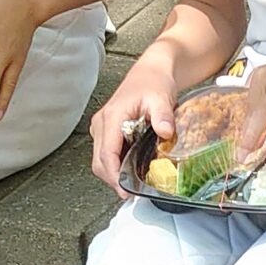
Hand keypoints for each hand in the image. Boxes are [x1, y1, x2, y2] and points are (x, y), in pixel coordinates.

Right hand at [89, 56, 184, 195]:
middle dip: (113, 179)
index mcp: (112, 117)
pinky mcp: (107, 130)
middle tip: (132, 192)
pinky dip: (116, 165)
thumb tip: (165, 132)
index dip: (114, 176)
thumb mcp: (161, 98)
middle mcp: (102, 123)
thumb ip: (163, 116)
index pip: (107, 154)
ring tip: (133, 183)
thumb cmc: (154, 82)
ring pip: (100, 160)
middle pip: (99, 162)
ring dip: (114, 173)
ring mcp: (103, 127)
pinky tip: (131, 169)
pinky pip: (106, 154)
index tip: (125, 191)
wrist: (152, 72)